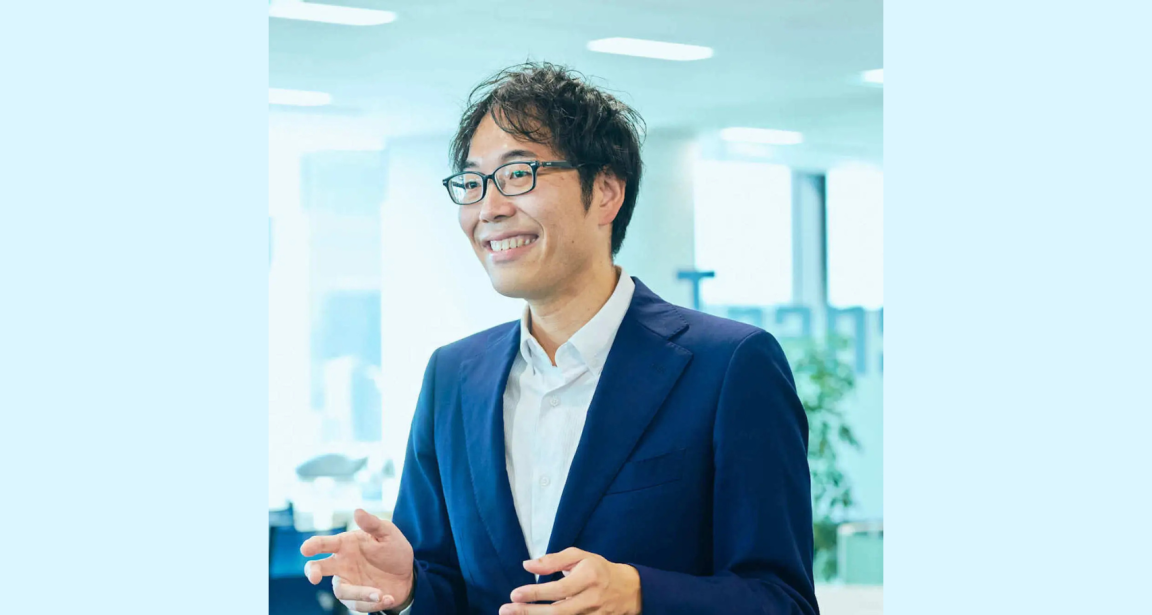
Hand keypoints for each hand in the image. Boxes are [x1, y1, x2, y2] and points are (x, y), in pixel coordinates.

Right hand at [300, 509, 414, 612]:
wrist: (407, 574)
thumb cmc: (393, 550)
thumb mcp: (388, 534)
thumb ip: (372, 524)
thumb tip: (357, 511)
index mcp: (345, 545)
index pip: (324, 544)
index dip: (313, 545)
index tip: (305, 548)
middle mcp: (341, 564)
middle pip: (317, 568)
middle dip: (312, 572)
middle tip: (314, 577)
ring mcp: (347, 582)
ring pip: (341, 591)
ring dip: (360, 594)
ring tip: (379, 593)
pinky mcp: (356, 599)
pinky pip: (359, 604)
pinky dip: (374, 603)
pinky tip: (389, 598)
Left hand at [500, 548, 641, 614]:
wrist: (629, 590)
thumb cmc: (599, 570)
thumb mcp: (580, 557)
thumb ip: (554, 560)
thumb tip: (527, 565)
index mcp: (588, 578)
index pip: (558, 589)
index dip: (536, 592)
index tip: (515, 594)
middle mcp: (591, 600)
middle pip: (557, 612)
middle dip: (529, 613)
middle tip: (506, 610)